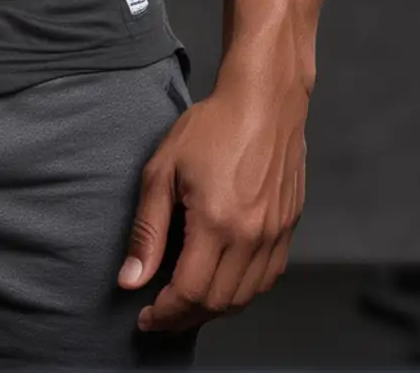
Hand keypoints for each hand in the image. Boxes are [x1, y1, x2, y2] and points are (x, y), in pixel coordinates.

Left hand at [116, 71, 306, 332]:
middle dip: (184, 318)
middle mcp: (252, 237)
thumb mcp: (163, 170)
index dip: (165, 314)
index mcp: (217, 223)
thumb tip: (130, 279)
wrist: (264, 101)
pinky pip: (266, 279)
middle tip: (160, 315)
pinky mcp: (289, 229)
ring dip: (213, 310)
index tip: (145, 317)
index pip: (190, 293)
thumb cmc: (211, 127)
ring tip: (185, 304)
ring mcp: (275, 236)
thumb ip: (147, 230)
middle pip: (218, 304)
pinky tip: (220, 282)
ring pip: (245, 298)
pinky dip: (241, 292)